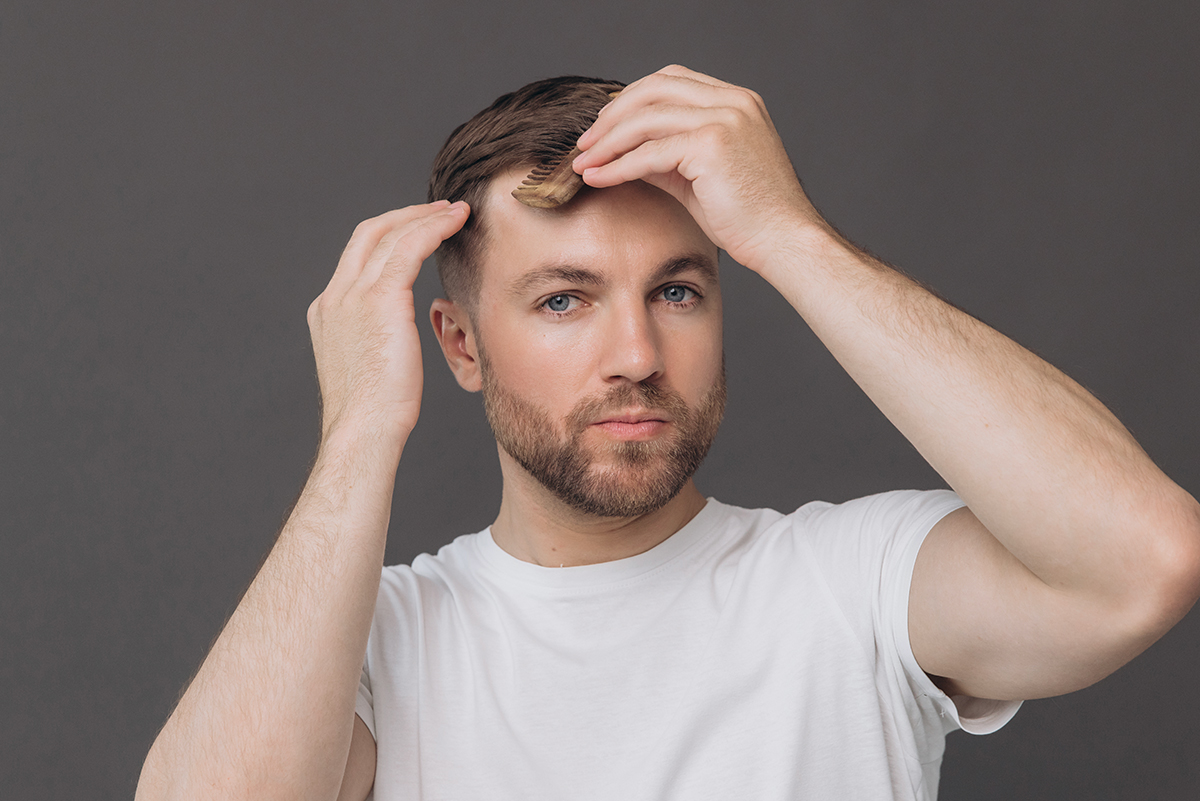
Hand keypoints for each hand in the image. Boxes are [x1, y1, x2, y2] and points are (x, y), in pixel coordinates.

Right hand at [307, 201, 468, 450]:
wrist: (363, 431)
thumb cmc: (374, 416)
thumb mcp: (370, 368)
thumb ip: (377, 342)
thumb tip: (396, 343)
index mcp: (329, 312)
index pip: (357, 257)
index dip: (389, 236)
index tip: (418, 229)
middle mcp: (335, 297)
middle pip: (368, 234)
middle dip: (406, 215)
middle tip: (439, 209)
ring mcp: (353, 296)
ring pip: (390, 235)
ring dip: (426, 216)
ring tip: (456, 211)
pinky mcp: (379, 300)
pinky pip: (409, 247)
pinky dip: (433, 228)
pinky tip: (456, 222)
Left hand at [572, 65, 819, 272]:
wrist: (783, 241)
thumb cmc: (749, 217)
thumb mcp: (699, 176)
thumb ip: (665, 157)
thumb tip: (622, 154)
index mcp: (737, 101)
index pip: (671, 80)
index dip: (632, 99)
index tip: (605, 126)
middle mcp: (733, 101)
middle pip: (654, 88)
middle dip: (612, 115)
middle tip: (585, 142)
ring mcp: (725, 118)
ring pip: (646, 118)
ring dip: (607, 140)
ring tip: (584, 162)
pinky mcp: (712, 144)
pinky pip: (649, 152)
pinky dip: (618, 166)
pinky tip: (598, 178)